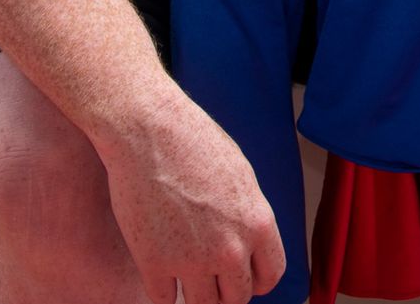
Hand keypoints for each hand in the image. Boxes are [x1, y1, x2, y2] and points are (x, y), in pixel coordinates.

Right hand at [99, 103, 285, 303]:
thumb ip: (246, 216)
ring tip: (186, 275)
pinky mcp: (155, 264)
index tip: (243, 277)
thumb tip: (247, 244)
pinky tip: (160, 270)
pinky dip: (163, 290)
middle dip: (225, 289)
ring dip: (196, 294)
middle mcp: (230, 249)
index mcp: (257, 224)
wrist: (150, 132)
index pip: (270, 276)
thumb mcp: (240, 177)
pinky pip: (165, 300)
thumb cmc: (193, 143)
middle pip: (236, 298)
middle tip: (211, 277)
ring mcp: (192, 260)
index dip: (256, 280)